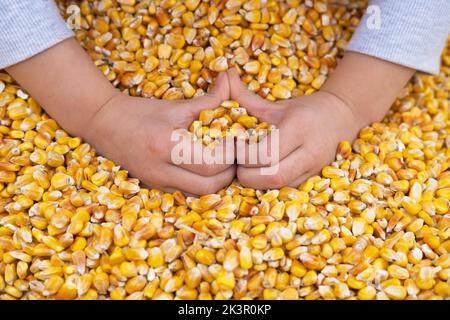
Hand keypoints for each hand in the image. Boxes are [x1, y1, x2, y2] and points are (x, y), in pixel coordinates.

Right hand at [85, 72, 235, 194]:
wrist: (104, 123)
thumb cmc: (142, 112)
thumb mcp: (177, 105)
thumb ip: (210, 99)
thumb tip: (232, 80)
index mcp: (166, 145)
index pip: (212, 163)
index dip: (231, 155)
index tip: (236, 142)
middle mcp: (161, 170)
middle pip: (209, 186)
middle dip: (228, 172)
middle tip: (234, 155)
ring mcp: (156, 182)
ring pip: (199, 195)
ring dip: (217, 182)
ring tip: (222, 163)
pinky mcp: (155, 188)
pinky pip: (186, 194)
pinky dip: (201, 185)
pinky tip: (204, 170)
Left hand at [228, 68, 365, 188]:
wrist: (343, 117)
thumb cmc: (304, 110)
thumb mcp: (275, 104)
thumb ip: (244, 97)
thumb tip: (223, 76)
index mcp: (297, 127)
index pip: (264, 153)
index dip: (243, 156)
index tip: (235, 148)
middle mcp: (310, 151)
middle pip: (272, 177)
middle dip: (248, 176)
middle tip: (238, 165)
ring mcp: (316, 169)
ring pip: (280, 188)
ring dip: (258, 184)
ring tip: (250, 170)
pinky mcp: (316, 181)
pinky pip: (288, 191)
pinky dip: (271, 188)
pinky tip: (264, 176)